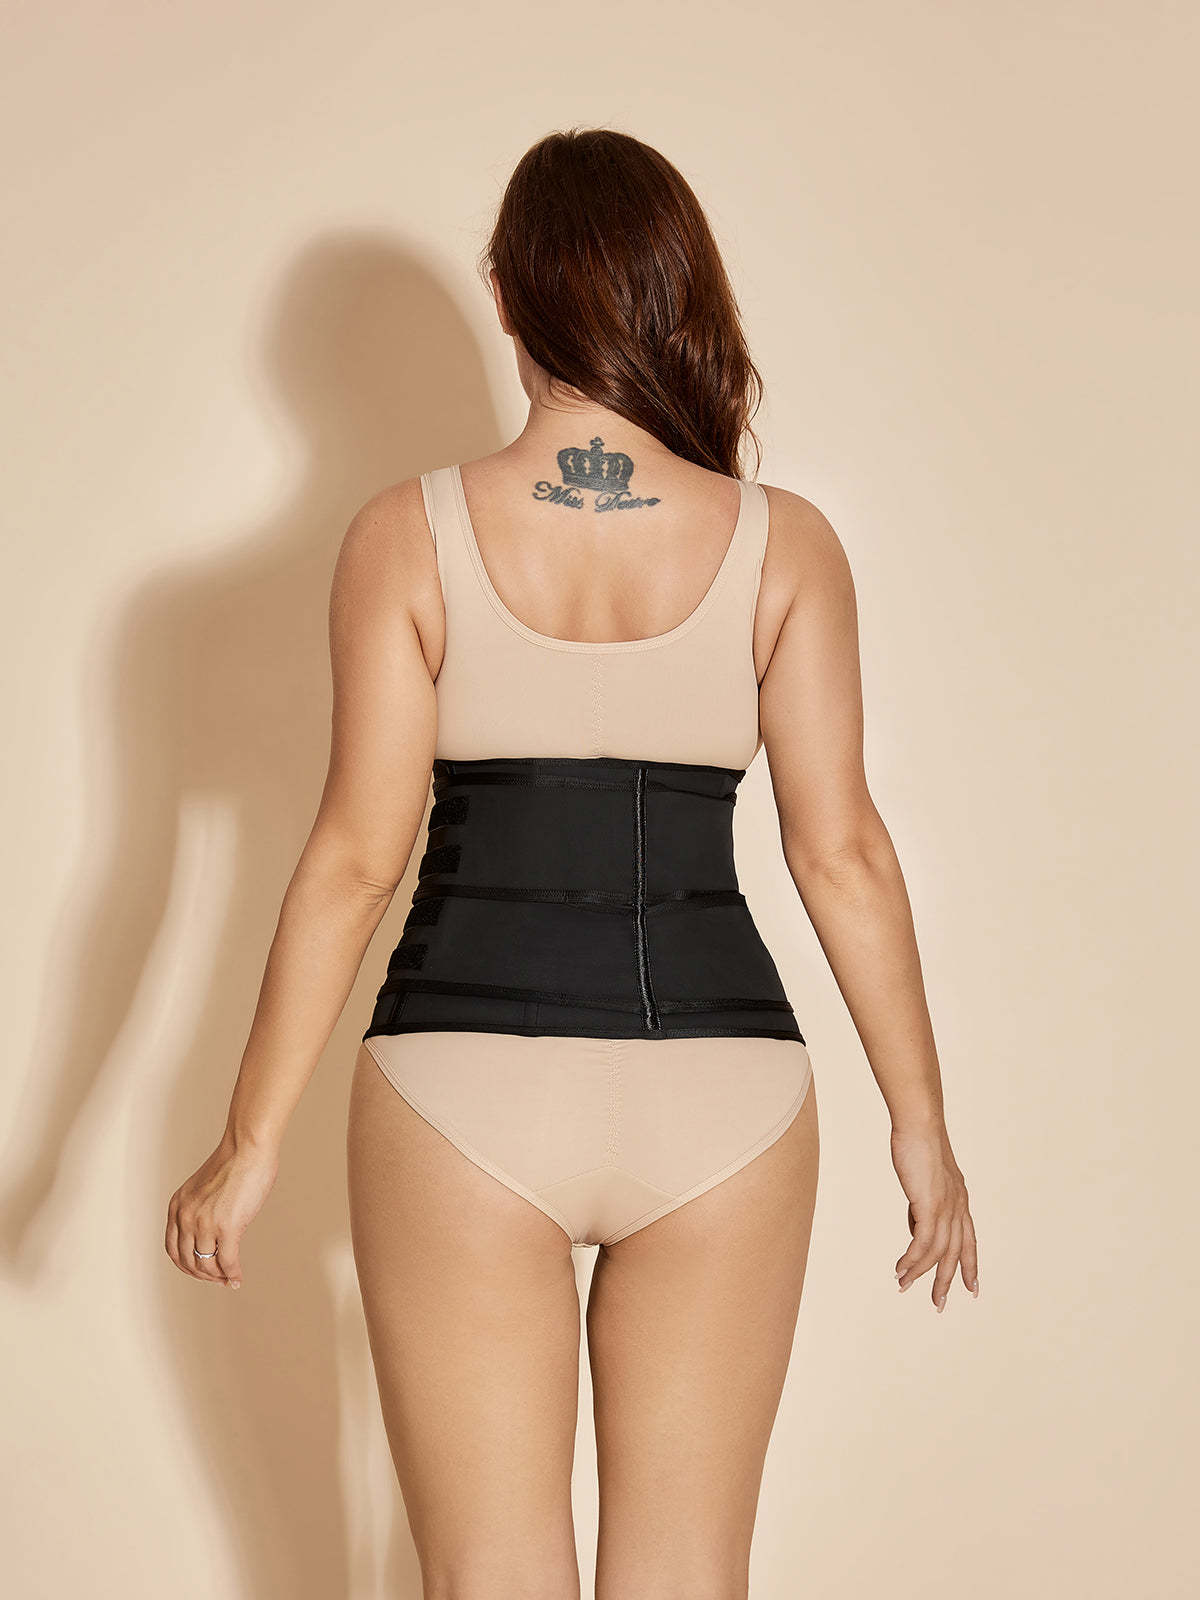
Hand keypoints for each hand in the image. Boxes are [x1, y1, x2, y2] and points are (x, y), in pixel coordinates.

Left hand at [165, 1134, 278, 1288]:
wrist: (247, 1147)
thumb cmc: (233, 1162)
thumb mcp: (203, 1188)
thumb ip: (201, 1209)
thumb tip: (214, 1233)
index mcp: (177, 1207)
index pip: (173, 1249)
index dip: (186, 1265)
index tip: (200, 1270)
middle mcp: (185, 1217)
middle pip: (188, 1261)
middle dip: (202, 1275)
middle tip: (217, 1279)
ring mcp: (204, 1224)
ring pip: (207, 1265)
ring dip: (218, 1277)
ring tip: (228, 1280)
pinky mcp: (227, 1227)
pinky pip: (227, 1261)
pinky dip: (232, 1274)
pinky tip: (238, 1278)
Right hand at [890, 1122, 977, 1309]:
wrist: (919, 1124)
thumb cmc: (918, 1142)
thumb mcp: (924, 1177)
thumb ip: (924, 1201)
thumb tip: (917, 1222)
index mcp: (960, 1200)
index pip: (969, 1240)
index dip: (970, 1265)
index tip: (972, 1288)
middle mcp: (958, 1207)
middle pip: (956, 1253)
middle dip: (947, 1281)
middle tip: (938, 1304)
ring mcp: (946, 1207)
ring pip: (937, 1253)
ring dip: (920, 1273)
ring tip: (903, 1286)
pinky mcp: (930, 1206)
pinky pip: (922, 1243)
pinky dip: (911, 1260)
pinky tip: (900, 1268)